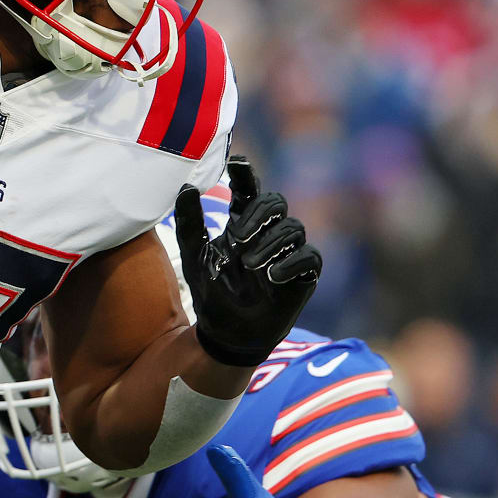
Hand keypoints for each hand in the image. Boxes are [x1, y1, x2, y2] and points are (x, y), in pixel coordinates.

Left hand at [173, 157, 319, 366]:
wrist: (225, 334)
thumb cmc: (211, 292)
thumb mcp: (194, 257)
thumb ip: (189, 223)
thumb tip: (188, 187)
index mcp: (242, 223)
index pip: (249, 190)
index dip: (246, 174)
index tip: (236, 163)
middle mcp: (268, 232)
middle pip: (275, 202)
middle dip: (257, 214)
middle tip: (237, 237)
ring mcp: (288, 252)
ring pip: (293, 228)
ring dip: (270, 243)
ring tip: (249, 265)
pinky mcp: (303, 275)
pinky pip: (310, 257)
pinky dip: (291, 263)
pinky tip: (271, 276)